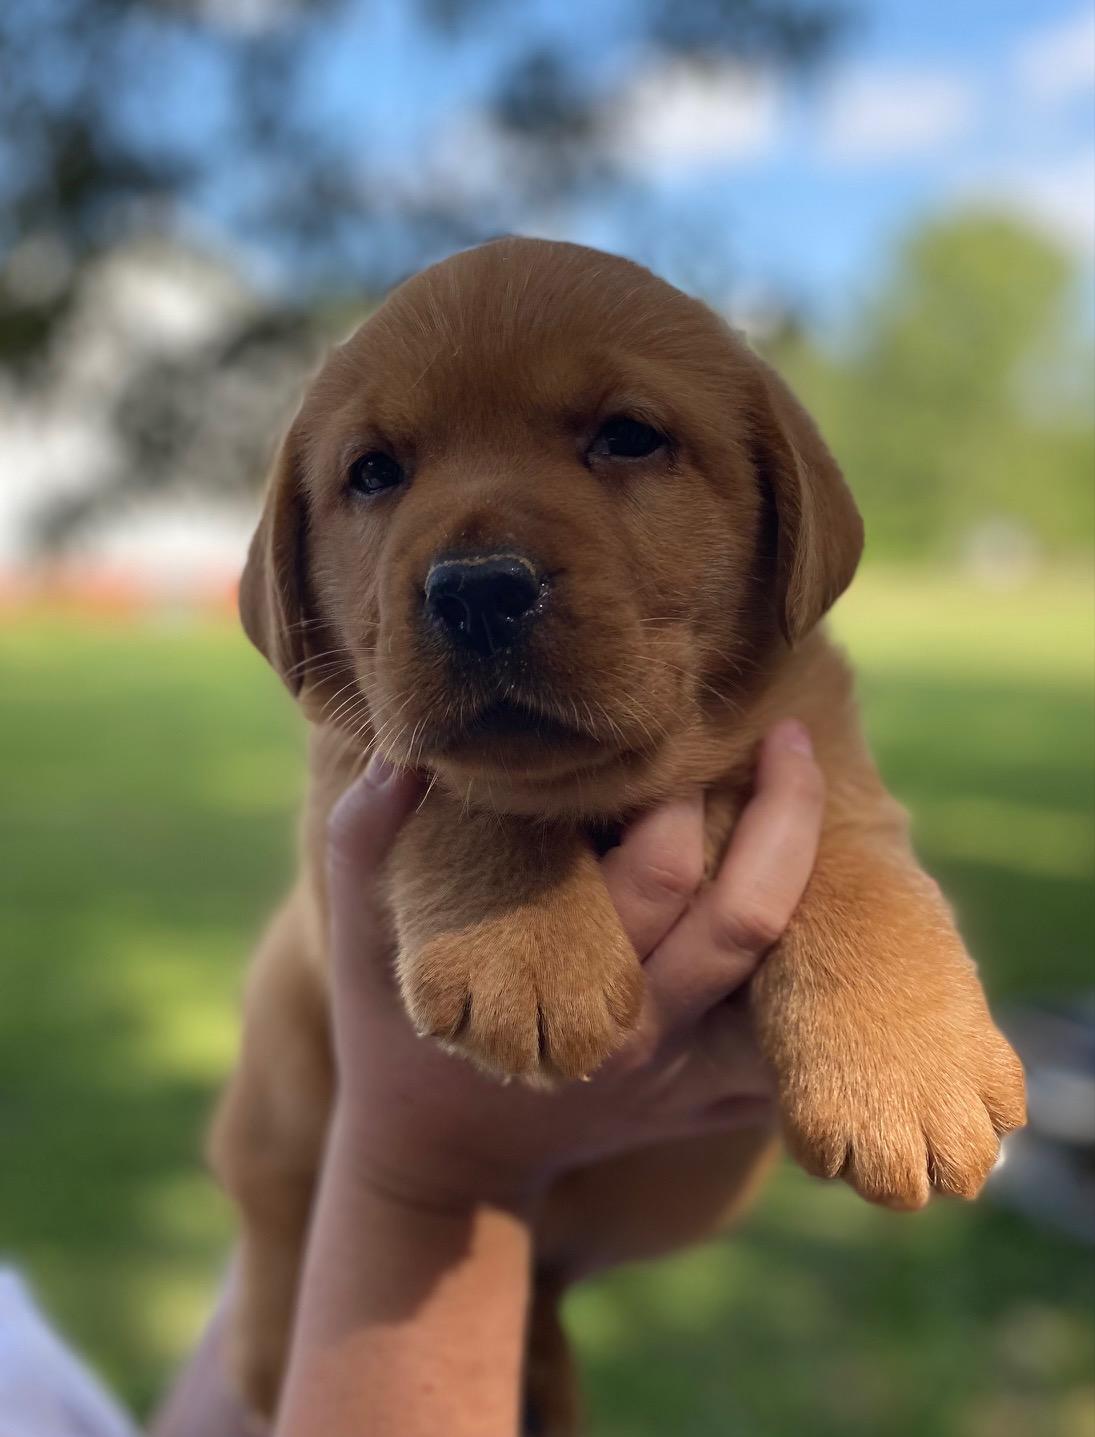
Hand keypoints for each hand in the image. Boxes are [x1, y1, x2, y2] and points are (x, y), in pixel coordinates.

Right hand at [325, 721, 824, 1212]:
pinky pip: (787, 1037)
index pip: (657, 872)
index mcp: (565, 985)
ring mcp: (683, 1074)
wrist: (440, 1157)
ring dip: (812, 871)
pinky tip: (833, 887)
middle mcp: (640, 1032)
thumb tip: (404, 754)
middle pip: (744, 912)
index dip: (682, 789)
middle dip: (778, 813)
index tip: (688, 722)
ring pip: (779, 965)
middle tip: (784, 735)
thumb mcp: (359, 932)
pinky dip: (820, 969)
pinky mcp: (709, 1102)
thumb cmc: (397, 1024)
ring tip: (816, 786)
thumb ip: (367, 836)